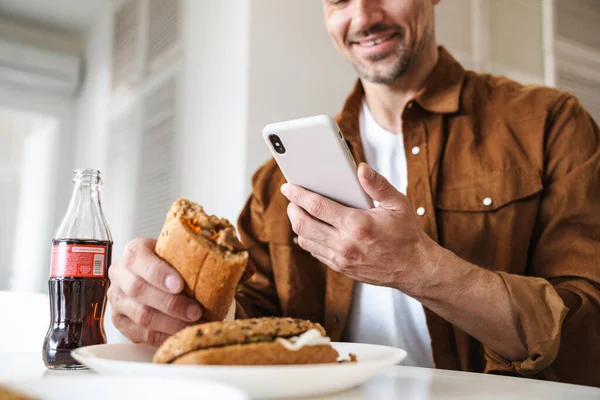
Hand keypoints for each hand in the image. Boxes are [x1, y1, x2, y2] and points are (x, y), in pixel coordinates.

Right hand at [107, 238, 203, 345]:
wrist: (156, 277)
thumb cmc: (172, 264)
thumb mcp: (179, 252)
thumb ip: (197, 255)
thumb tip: (238, 261)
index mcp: (133, 251)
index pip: (139, 259)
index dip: (159, 273)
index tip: (179, 285)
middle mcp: (120, 274)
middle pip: (139, 290)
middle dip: (171, 303)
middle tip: (196, 311)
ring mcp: (117, 299)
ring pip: (141, 315)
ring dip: (171, 323)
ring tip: (194, 324)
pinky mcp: (120, 321)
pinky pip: (141, 333)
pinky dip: (164, 336)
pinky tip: (182, 334)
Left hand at [281, 163, 439, 292]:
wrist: (414, 268)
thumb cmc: (406, 234)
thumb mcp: (398, 204)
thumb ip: (377, 184)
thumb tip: (361, 168)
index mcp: (357, 224)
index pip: (316, 207)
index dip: (298, 195)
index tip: (288, 187)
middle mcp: (345, 244)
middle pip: (303, 224)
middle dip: (292, 209)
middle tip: (291, 198)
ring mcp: (341, 258)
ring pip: (305, 240)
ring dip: (298, 225)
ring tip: (299, 212)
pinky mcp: (341, 268)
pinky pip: (315, 252)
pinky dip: (308, 239)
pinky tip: (311, 229)